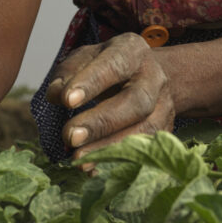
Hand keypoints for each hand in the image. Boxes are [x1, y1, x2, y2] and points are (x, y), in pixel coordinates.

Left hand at [45, 32, 175, 160]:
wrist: (146, 76)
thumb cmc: (107, 67)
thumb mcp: (86, 59)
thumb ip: (68, 73)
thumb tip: (55, 95)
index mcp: (132, 51)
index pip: (114, 65)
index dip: (91, 83)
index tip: (67, 101)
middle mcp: (154, 77)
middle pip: (136, 102)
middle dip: (102, 122)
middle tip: (70, 137)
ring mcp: (165, 106)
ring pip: (146, 130)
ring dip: (111, 148)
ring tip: (79, 160)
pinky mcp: (165, 131)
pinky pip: (147, 151)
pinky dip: (121, 163)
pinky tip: (96, 171)